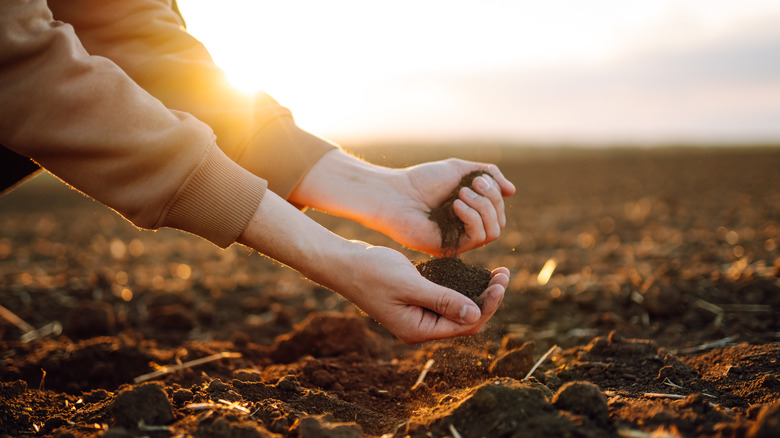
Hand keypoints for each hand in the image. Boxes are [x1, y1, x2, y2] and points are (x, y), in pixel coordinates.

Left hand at [289, 151, 515, 255]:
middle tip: (471, 185)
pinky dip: (472, 218)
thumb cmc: (422, 181)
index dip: (494, 194)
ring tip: (461, 194)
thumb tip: (512, 191)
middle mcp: (466, 228)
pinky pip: (477, 238)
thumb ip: (488, 175)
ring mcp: (459, 240)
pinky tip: (456, 205)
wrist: (395, 194)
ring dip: (483, 208)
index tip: (477, 178)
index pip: (498, 210)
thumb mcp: (460, 169)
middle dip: (491, 200)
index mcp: (469, 212)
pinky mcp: (450, 249)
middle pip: (499, 221)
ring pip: (493, 232)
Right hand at [331, 245, 508, 343]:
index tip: (501, 282)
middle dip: (488, 299)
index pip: (465, 325)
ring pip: (457, 309)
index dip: (488, 306)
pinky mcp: (415, 301)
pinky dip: (462, 287)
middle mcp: (420, 327)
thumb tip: (476, 314)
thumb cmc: (372, 272)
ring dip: (478, 292)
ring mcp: (417, 315)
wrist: (343, 263)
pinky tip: (474, 273)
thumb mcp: (410, 284)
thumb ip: (442, 300)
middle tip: (504, 274)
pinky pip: (445, 299)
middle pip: (465, 320)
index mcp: (418, 330)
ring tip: (497, 273)